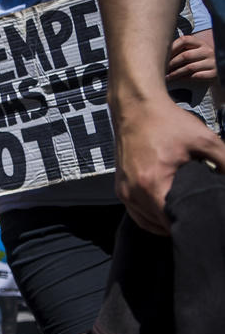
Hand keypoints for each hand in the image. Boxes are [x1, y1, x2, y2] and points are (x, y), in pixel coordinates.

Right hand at [114, 97, 224, 233]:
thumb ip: (224, 161)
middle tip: (198, 218)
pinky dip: (149, 216)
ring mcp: (123, 191)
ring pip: (145, 222)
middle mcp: (132, 192)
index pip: (171, 222)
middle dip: (178, 224)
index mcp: (151, 183)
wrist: (136, 107)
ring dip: (163, 223)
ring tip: (183, 217)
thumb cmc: (164, 122)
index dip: (189, 224)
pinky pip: (135, 212)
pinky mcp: (120, 187)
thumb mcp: (203, 139)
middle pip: (158, 226)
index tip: (203, 219)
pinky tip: (165, 210)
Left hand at [166, 33, 216, 82]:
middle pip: (185, 55)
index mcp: (201, 43)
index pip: (184, 40)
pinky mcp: (213, 73)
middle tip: (161, 69)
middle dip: (171, 63)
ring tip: (166, 77)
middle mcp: (207, 51)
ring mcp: (212, 62)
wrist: (217, 69)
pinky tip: (177, 80)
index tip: (161, 55)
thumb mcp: (194, 51)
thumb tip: (159, 54)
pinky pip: (196, 76)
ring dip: (175, 73)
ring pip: (189, 67)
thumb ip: (181, 50)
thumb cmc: (199, 60)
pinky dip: (184, 78)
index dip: (171, 48)